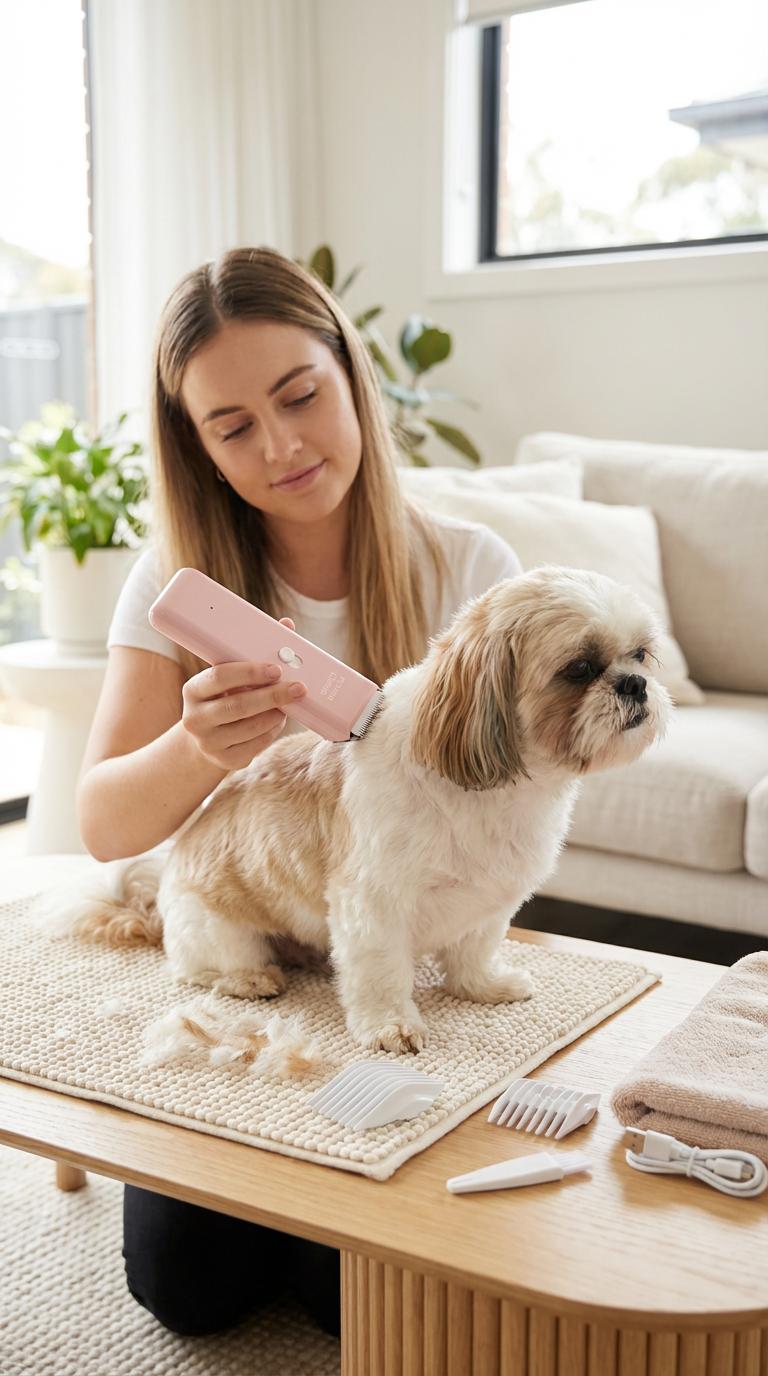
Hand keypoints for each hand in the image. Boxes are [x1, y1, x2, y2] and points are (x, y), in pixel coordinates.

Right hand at [181, 616, 305, 769]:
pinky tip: (277, 721)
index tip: (276, 668)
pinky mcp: (225, 761)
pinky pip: (256, 746)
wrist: (206, 738)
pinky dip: (272, 732)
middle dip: (272, 696)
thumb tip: (287, 625)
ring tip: (288, 704)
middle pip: (238, 705)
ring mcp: (208, 743)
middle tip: (298, 687)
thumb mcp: (231, 676)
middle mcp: (195, 718)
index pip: (219, 676)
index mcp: (193, 690)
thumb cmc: (225, 697)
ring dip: (275, 714)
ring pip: (250, 728)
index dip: (249, 672)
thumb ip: (255, 652)